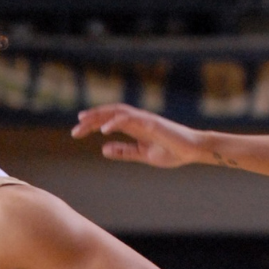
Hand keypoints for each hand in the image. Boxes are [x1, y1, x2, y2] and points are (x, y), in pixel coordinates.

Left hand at [72, 104, 200, 167]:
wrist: (193, 151)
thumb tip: (103, 149)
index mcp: (135, 127)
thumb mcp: (143, 154)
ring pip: (117, 113)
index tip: (78, 128)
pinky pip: (131, 120)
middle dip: (91, 120)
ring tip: (84, 124)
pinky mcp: (152, 123)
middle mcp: (138, 120)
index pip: (110, 120)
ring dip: (99, 118)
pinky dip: (115, 122)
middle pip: (110, 114)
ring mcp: (145, 120)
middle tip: (75, 129)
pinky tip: (104, 129)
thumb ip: (124, 151)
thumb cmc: (171, 151)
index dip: (94, 122)